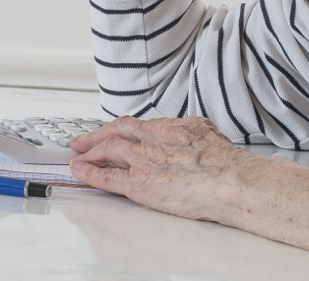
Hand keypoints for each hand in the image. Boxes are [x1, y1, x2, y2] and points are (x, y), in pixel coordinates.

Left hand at [69, 115, 308, 257]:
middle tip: (81, 139)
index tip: (110, 130)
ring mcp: (144, 160)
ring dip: (89, 152)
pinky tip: (78, 171)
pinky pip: (107, 177)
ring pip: (108, 150)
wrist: (232, 180)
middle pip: (117, 132)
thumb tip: (199, 130)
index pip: (137, 125)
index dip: (119, 128)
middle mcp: (153, 139)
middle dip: (96, 135)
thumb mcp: (209, 134)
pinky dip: (90, 173)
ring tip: (76, 155)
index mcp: (170, 127)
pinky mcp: (140, 183)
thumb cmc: (229, 163)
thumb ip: (196, 132)